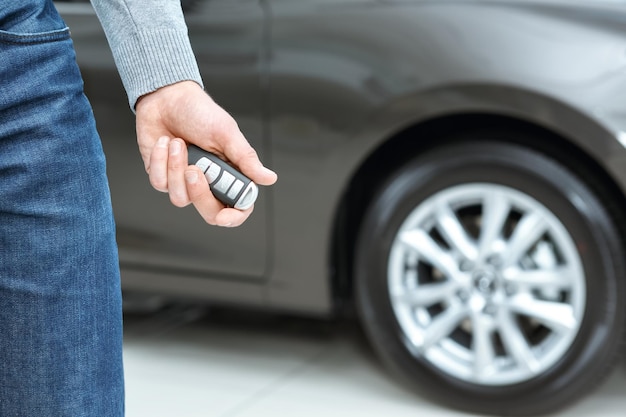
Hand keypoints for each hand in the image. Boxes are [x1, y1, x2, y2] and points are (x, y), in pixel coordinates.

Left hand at [135, 81, 276, 226]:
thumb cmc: (199, 111)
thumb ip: (246, 159)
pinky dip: (160, 161)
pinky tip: (164, 143)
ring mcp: (184, 181)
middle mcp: (208, 181)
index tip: (225, 216)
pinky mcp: (162, 175)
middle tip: (194, 169)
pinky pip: (160, 183)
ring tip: (178, 143)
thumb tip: (269, 178)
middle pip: (209, 212)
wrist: (165, 97)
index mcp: (229, 173)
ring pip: (180, 198)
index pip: (237, 207)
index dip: (234, 217)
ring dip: (176, 168)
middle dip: (200, 194)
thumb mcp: (227, 133)